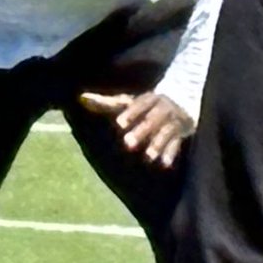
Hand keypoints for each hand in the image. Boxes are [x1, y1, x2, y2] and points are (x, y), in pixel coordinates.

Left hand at [78, 91, 193, 168]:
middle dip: (141, 131)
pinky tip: (164, 164)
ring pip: (166, 132)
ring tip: (148, 156)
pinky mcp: (180, 133)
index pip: (140, 104)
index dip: (131, 113)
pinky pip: (177, 143)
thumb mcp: (127, 102)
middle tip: (128, 143)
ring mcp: (172, 120)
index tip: (120, 123)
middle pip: (152, 120)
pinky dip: (171, 153)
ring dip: (157, 144)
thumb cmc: (144, 105)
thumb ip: (106, 102)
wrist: (181, 100)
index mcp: (148, 99)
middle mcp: (162, 108)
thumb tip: (81, 98)